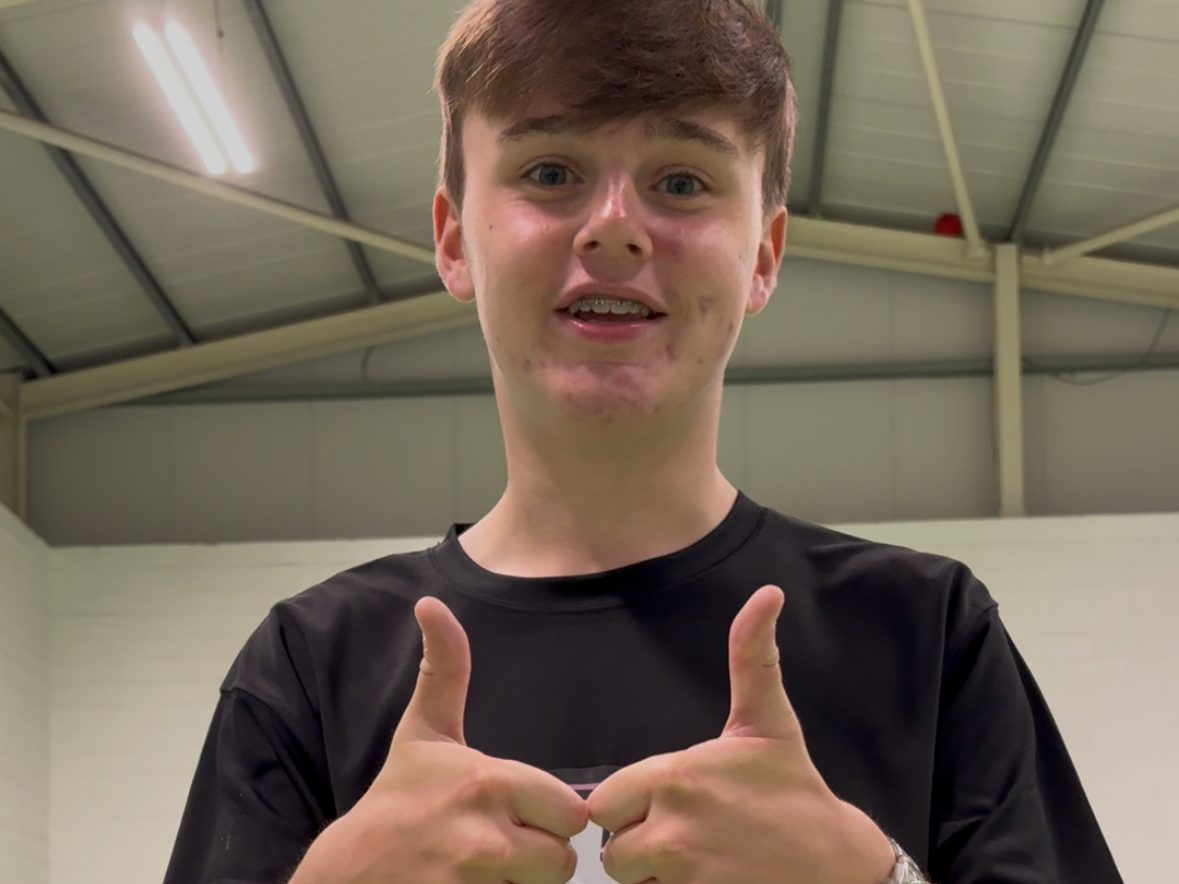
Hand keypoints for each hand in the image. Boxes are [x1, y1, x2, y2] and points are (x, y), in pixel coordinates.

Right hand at [291, 596, 589, 883]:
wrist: (347, 876)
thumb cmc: (396, 801)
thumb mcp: (424, 733)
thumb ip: (444, 669)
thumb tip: (430, 602)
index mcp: (487, 784)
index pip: (572, 813)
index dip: (550, 817)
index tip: (518, 814)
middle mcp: (484, 838)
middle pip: (562, 860)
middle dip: (539, 857)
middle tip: (501, 848)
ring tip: (482, 871)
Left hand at [587, 585, 895, 883]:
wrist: (837, 865)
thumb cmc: (794, 790)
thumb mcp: (767, 720)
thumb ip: (751, 655)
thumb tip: (767, 593)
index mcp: (677, 778)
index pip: (605, 802)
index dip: (628, 806)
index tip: (663, 803)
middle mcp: (673, 829)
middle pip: (612, 847)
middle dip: (636, 843)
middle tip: (680, 835)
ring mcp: (684, 876)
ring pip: (633, 880)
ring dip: (653, 875)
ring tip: (696, 860)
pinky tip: (706, 881)